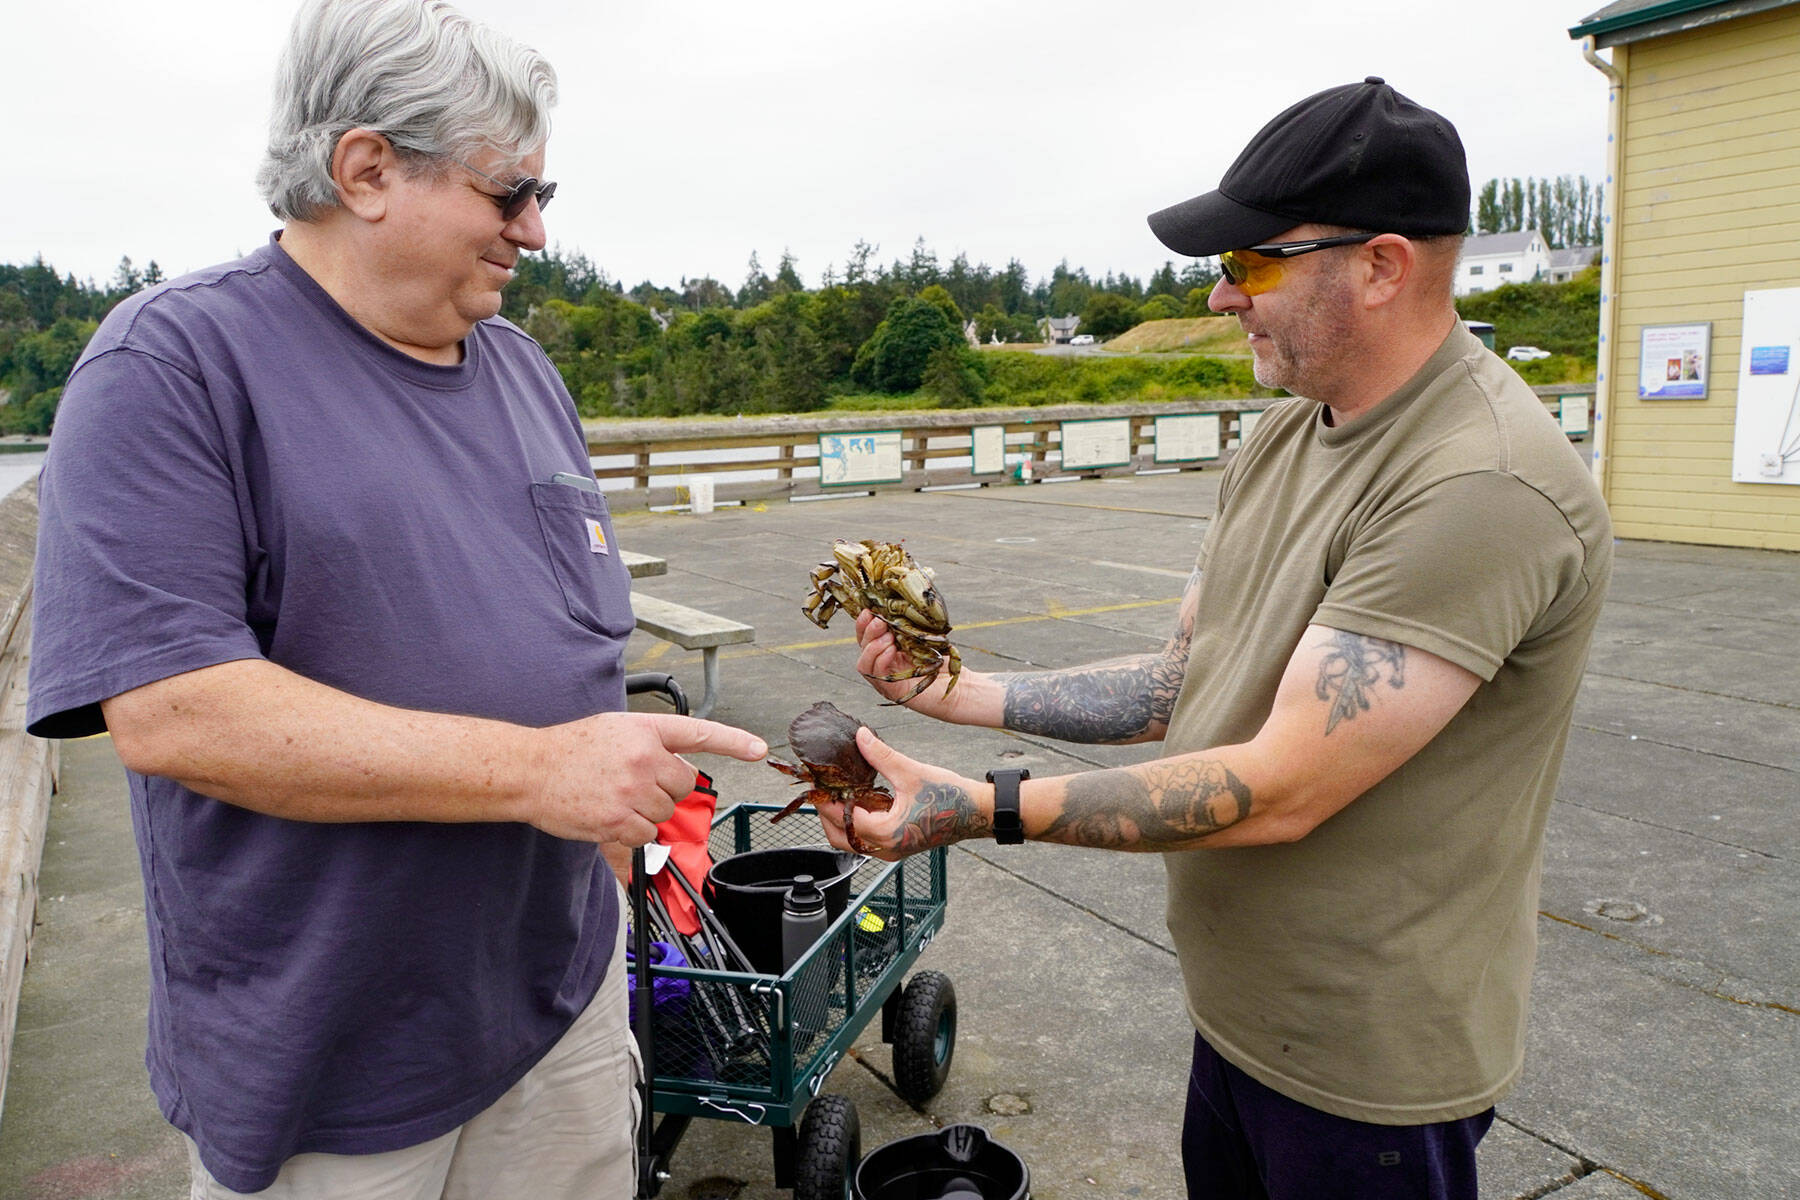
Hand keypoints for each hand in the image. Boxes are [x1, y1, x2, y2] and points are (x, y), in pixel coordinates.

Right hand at [528, 712, 765, 845]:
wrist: (530, 769)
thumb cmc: (570, 751)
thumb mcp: (614, 732)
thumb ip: (650, 749)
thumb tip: (680, 776)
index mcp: (645, 730)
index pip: (698, 733)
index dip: (734, 741)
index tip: (759, 749)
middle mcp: (644, 757)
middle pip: (683, 786)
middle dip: (664, 791)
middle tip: (631, 785)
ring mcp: (632, 790)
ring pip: (664, 814)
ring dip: (645, 814)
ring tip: (613, 798)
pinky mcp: (619, 819)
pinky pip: (645, 836)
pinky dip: (631, 834)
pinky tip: (608, 817)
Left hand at [814, 725, 989, 861]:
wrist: (977, 813)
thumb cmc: (950, 796)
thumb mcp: (911, 771)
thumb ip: (881, 755)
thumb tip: (860, 736)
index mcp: (886, 832)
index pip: (841, 818)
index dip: (825, 800)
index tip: (817, 782)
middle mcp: (885, 848)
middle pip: (840, 837)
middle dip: (827, 814)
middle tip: (823, 789)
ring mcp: (892, 851)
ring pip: (852, 841)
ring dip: (841, 820)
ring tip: (840, 793)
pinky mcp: (898, 847)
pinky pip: (867, 840)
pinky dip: (857, 824)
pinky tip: (860, 801)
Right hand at [854, 611, 974, 720]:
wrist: (960, 688)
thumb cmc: (943, 662)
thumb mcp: (922, 638)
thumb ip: (908, 626)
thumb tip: (896, 607)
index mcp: (887, 652)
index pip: (866, 638)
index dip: (863, 624)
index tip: (868, 610)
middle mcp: (883, 666)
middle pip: (862, 649)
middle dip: (868, 632)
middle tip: (880, 621)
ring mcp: (886, 680)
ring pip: (864, 664)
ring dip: (873, 647)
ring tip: (888, 637)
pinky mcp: (893, 691)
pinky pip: (878, 675)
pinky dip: (881, 660)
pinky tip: (892, 650)